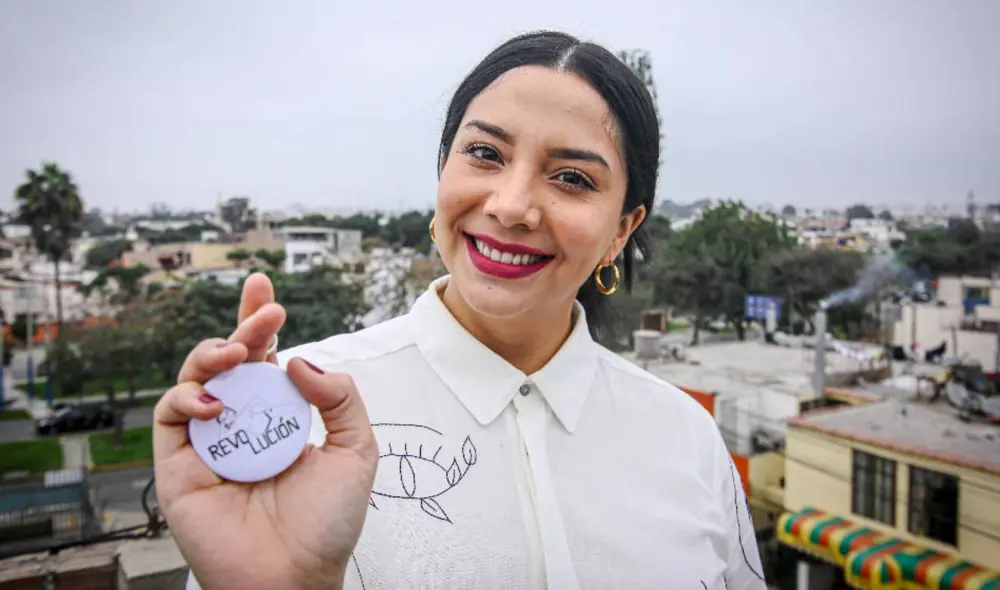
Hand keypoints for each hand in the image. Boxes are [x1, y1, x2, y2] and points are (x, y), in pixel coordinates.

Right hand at [153, 273, 377, 589]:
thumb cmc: (328, 523)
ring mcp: (210, 443)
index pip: (267, 361)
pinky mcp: (180, 466)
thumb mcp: (356, 451)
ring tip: (235, 353)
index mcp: (279, 418)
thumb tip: (300, 361)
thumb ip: (339, 399)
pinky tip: (215, 401)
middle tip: (264, 310)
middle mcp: (243, 424)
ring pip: (196, 379)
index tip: (268, 294)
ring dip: (211, 355)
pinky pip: (170, 418)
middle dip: (242, 327)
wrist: (295, 577)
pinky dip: (186, 397)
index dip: (260, 324)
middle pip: (230, 362)